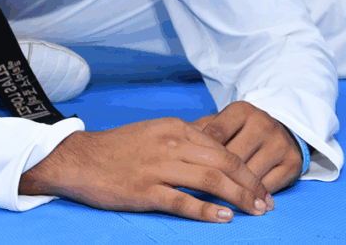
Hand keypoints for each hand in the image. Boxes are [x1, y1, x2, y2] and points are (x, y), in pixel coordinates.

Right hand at [19, 117, 270, 222]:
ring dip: (238, 197)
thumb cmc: (117, 148)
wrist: (78, 159)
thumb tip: (215, 155)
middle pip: (224, 163)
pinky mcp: (144, 191)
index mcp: (176, 128)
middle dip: (250, 184)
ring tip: (255, 211)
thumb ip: (184, 141)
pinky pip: (182, 201)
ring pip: (210, 180)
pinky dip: (206, 210)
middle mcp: (171, 144)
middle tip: (266, 203)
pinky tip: (224, 218)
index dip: (246, 168)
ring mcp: (158, 168)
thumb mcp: (155, 133)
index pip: (223, 147)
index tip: (261, 186)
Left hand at [191, 101, 302, 195]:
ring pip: (250, 173)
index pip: (215, 133)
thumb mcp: (222, 124)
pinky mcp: (293, 162)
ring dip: (234, 190)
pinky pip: (270, 185)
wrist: (282, 131)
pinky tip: (244, 204)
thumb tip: (174, 144)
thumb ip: (200, 132)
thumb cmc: (241, 131)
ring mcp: (279, 143)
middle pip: (232, 156)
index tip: (185, 166)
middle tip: (195, 189)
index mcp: (242, 111)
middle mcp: (263, 123)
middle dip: (214, 175)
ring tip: (217, 202)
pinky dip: (255, 196)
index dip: (198, 152)